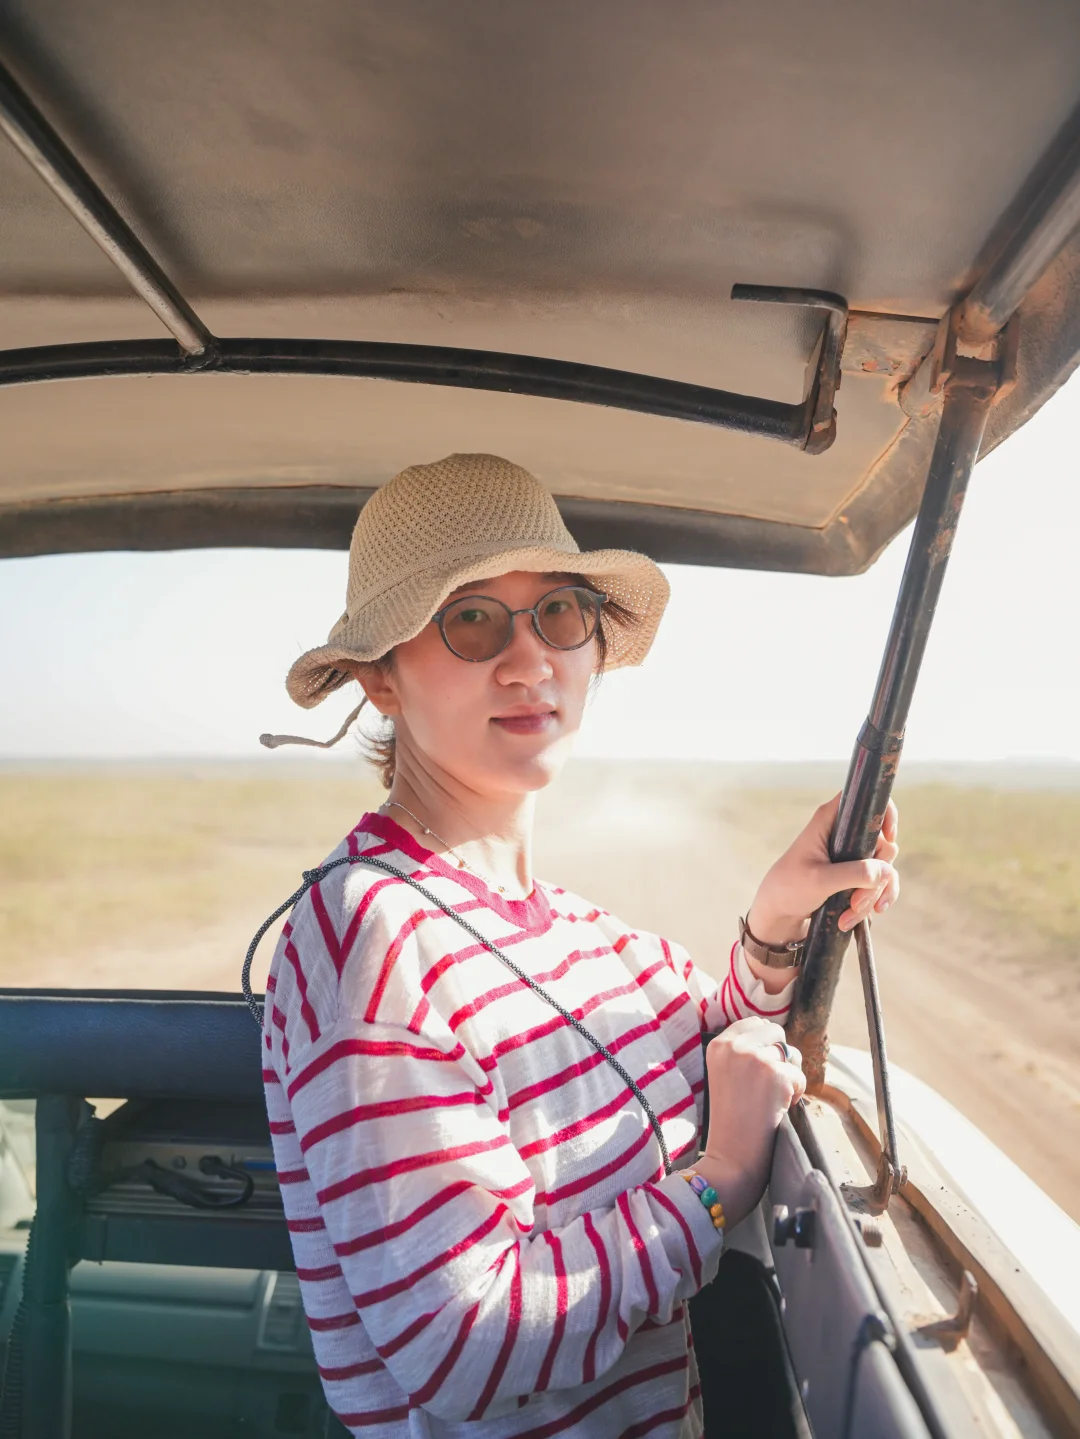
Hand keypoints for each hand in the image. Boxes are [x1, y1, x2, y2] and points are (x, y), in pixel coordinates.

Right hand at [696, 1018, 805, 1226]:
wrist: (731, 1158)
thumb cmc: (731, 1121)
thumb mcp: (725, 1074)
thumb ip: (742, 1052)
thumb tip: (776, 1035)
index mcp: (718, 1045)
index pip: (755, 1023)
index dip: (766, 1045)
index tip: (761, 1070)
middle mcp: (734, 1046)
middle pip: (776, 1032)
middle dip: (780, 1057)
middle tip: (768, 1087)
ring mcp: (754, 1058)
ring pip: (792, 1054)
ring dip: (789, 1076)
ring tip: (771, 1100)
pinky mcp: (775, 1075)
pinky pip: (800, 1077)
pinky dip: (796, 1095)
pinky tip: (777, 1110)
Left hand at [746, 793, 899, 943]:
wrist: (777, 915)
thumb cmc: (789, 889)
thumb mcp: (820, 881)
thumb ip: (855, 873)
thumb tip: (886, 871)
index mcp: (829, 821)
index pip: (864, 800)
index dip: (884, 812)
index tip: (889, 837)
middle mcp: (842, 834)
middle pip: (881, 843)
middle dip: (876, 876)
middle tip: (856, 900)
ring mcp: (850, 856)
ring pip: (882, 868)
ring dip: (872, 895)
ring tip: (850, 913)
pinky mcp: (854, 876)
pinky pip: (879, 884)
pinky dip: (873, 901)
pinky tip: (854, 917)